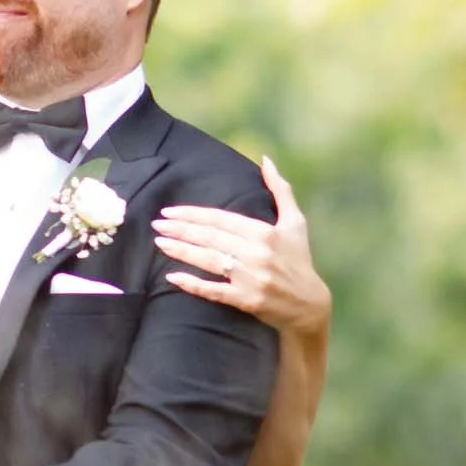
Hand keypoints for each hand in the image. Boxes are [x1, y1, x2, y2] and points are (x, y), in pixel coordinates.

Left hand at [152, 156, 332, 337]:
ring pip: (209, 261)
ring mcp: (250, 278)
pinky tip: (173, 277)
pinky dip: (193, 284)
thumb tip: (266, 160)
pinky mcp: (247, 300)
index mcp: (264, 233)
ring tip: (159, 243)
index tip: (169, 211)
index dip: (193, 215)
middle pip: (210, 238)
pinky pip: (214, 291)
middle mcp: (256, 253)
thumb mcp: (295, 222)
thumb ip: (281, 190)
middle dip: (180, 229)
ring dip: (181, 251)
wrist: (309, 305)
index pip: (220, 219)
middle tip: (156, 224)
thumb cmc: (299, 259)